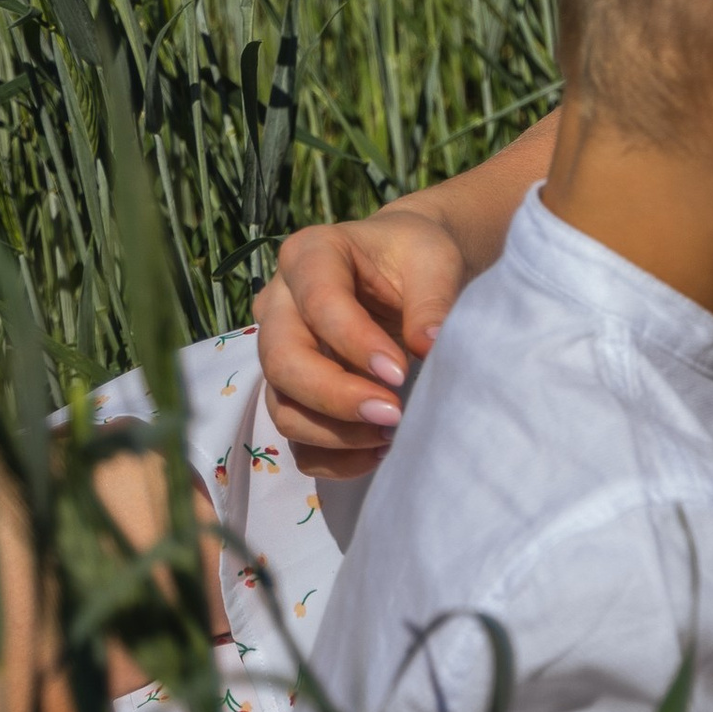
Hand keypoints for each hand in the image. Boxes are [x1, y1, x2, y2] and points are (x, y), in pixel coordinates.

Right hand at [255, 206, 470, 473]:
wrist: (410, 269)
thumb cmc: (416, 256)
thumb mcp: (434, 260)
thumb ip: (432, 297)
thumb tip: (429, 344)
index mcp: (309, 255)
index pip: (319, 303)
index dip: (355, 343)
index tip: (400, 372)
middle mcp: (279, 304)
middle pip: (282, 361)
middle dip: (335, 396)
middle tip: (392, 415)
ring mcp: (278, 351)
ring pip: (282, 406)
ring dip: (334, 433)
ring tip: (390, 433)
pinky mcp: (292, 392)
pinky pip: (294, 439)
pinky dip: (331, 456)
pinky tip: (377, 452)